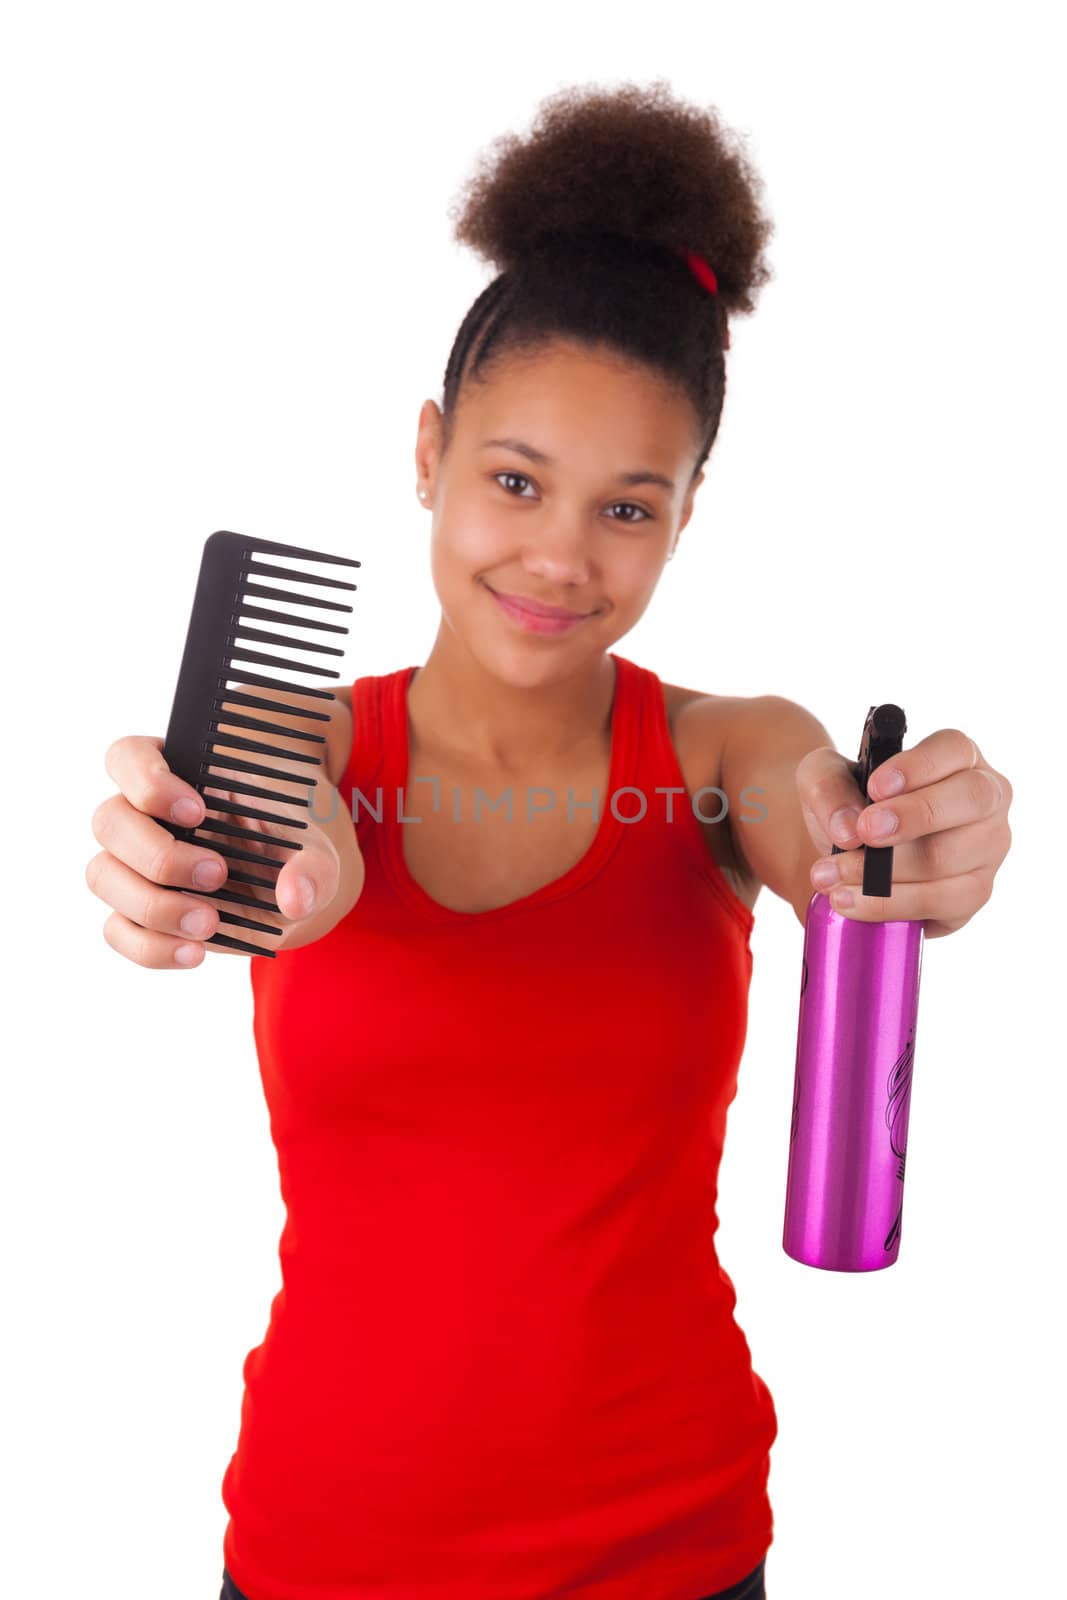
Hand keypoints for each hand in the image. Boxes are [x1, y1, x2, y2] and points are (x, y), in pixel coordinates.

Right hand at [87, 735, 345, 967]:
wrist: (302, 882)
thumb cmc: (300, 841)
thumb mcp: (320, 844)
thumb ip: (314, 866)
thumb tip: (294, 898)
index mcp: (180, 772)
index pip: (128, 757)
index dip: (148, 781)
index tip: (198, 811)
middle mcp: (146, 815)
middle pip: (108, 821)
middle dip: (159, 855)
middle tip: (217, 874)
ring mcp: (137, 864)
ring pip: (103, 876)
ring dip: (152, 905)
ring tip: (211, 922)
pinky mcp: (143, 911)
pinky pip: (118, 930)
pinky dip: (150, 947)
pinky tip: (196, 952)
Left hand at [796, 728, 1012, 937]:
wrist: (848, 851)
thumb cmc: (851, 802)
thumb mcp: (823, 778)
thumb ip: (827, 787)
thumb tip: (848, 827)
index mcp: (957, 757)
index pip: (954, 748)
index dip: (918, 766)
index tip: (876, 787)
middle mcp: (985, 799)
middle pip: (970, 800)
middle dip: (913, 817)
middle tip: (863, 832)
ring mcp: (987, 849)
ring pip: (946, 859)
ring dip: (881, 871)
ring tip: (830, 874)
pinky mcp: (973, 893)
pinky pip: (939, 902)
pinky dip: (887, 904)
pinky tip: (849, 899)